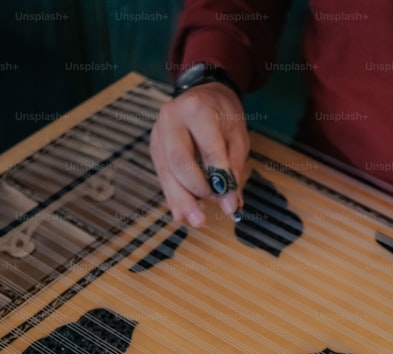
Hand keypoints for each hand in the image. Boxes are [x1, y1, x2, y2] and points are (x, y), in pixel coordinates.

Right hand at [150, 83, 249, 226]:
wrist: (202, 94)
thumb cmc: (223, 115)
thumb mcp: (237, 135)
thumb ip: (234, 168)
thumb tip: (230, 203)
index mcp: (197, 110)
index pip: (209, 149)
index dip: (220, 178)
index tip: (230, 203)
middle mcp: (171, 119)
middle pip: (178, 162)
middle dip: (193, 192)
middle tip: (205, 217)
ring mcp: (159, 133)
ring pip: (167, 172)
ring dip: (180, 200)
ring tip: (195, 220)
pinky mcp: (154, 146)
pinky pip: (163, 174)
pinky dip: (173, 195)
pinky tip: (181, 212)